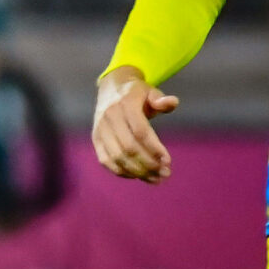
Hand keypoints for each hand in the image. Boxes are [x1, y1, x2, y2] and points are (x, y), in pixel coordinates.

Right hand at [93, 65, 178, 182]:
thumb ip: (161, 99)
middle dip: (148, 164)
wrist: (111, 89)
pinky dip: (121, 172)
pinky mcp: (95, 139)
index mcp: (126, 104)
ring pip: (117, 157)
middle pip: (129, 147)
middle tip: (165, 174)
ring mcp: (100, 129)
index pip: (140, 131)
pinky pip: (106, 161)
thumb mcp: (150, 91)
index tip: (168, 161)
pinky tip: (137, 176)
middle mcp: (110, 117)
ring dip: (137, 172)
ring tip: (155, 179)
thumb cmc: (136, 94)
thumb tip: (172, 102)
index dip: (154, 148)